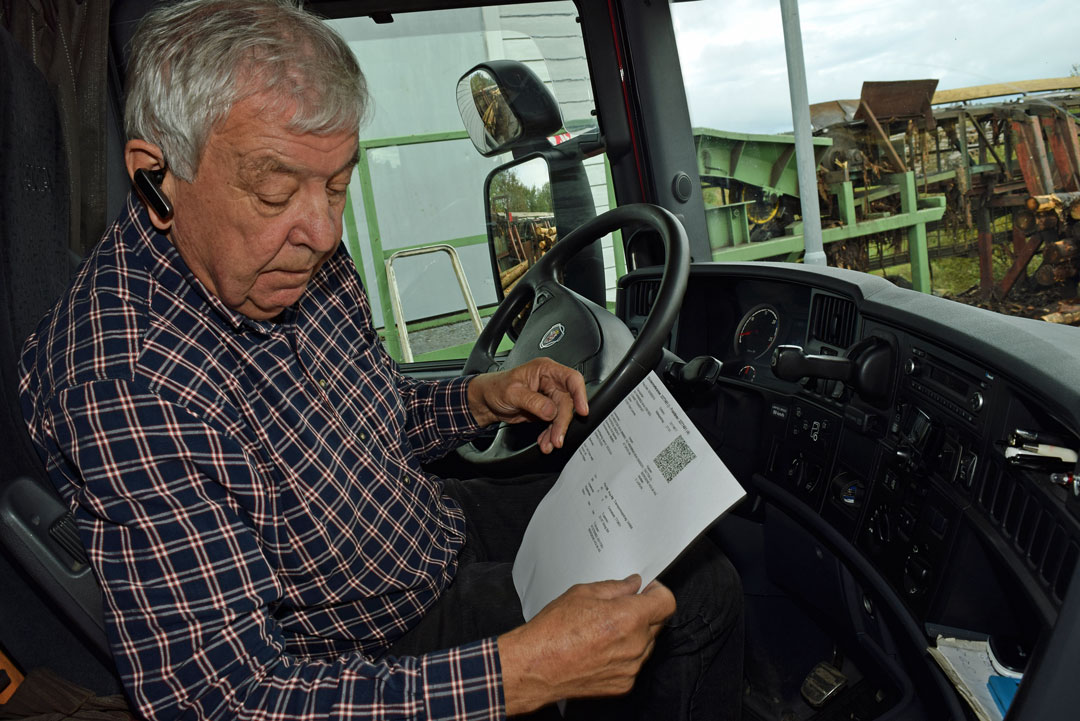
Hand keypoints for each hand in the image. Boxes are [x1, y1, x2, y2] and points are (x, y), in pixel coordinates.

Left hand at [466, 357, 588, 452]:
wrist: (486, 401)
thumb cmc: (496, 388)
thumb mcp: (512, 393)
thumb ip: (533, 401)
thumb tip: (551, 411)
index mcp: (545, 370)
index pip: (571, 378)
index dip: (579, 394)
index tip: (581, 410)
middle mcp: (550, 383)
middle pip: (567, 403)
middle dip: (562, 422)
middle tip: (557, 437)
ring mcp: (549, 398)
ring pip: (561, 416)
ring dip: (556, 432)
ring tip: (549, 444)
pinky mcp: (545, 411)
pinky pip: (553, 424)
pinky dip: (550, 434)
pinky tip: (545, 441)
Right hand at [497, 575, 675, 714]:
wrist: (537, 666)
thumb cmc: (553, 631)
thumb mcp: (583, 593)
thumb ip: (615, 587)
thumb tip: (632, 584)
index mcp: (628, 618)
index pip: (666, 602)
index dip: (658, 592)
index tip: (649, 590)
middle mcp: (635, 645)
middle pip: (658, 623)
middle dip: (644, 612)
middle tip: (621, 606)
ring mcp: (631, 667)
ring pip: (646, 644)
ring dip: (635, 634)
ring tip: (606, 629)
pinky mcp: (624, 684)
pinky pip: (634, 663)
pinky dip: (624, 654)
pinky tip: (602, 648)